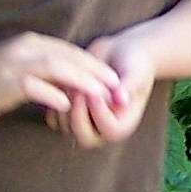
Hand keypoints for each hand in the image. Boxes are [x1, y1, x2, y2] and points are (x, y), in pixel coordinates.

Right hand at [0, 33, 119, 125]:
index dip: (95, 65)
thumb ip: (42, 73)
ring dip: (82, 81)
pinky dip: (52, 94)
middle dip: (96, 72)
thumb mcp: (17, 72)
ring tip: (101, 95)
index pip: (70, 51)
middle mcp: (24, 49)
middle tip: (117, 88)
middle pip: (69, 57)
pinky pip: (32, 86)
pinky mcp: (2, 83)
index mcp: (30, 44)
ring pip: (56, 67)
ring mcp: (12, 64)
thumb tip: (71, 86)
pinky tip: (67, 105)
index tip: (114, 81)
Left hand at [50, 34, 157, 148]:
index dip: (101, 114)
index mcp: (124, 124)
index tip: (96, 92)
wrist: (119, 52)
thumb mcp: (136, 71)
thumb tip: (122, 100)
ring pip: (66, 128)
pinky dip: (54, 102)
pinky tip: (63, 83)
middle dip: (78, 115)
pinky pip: (54, 118)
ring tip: (73, 82)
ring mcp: (84, 123)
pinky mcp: (68, 113)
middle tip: (80, 91)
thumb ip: (130, 86)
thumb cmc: (133, 62)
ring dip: (65, 105)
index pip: (111, 132)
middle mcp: (103, 129)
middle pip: (86, 139)